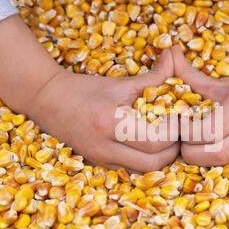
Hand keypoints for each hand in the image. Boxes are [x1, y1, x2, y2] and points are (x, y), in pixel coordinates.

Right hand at [29, 49, 179, 171]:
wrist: (48, 100)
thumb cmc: (86, 89)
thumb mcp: (121, 82)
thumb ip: (154, 76)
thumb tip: (176, 57)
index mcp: (110, 122)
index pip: (156, 140)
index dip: (175, 132)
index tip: (180, 119)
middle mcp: (105, 147)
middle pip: (153, 163)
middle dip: (172, 149)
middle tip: (178, 132)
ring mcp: (100, 159)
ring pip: (143, 172)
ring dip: (161, 159)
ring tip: (166, 140)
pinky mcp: (99, 165)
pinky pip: (130, 171)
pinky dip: (145, 162)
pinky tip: (148, 147)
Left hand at [172, 45, 228, 165]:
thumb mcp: (219, 81)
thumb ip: (188, 74)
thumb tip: (167, 53)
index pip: (208, 130)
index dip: (187, 133)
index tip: (179, 125)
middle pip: (216, 154)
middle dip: (192, 153)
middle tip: (182, 142)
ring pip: (224, 165)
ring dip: (202, 161)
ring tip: (194, 147)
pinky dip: (215, 165)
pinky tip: (208, 153)